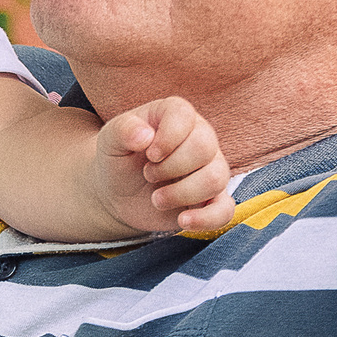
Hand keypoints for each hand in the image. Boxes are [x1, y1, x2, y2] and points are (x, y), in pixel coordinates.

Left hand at [97, 96, 235, 234]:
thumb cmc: (119, 158)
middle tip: (148, 175)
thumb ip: (123, 130)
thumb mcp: (110, 140)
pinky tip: (183, 221)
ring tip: (157, 199)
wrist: (119, 193)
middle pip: (204, 148)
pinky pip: (226, 210)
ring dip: (181, 193)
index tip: (148, 155)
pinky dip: (206, 219)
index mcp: (176, 115)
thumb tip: (145, 136)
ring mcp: (211, 168)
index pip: (184, 115)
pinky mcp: (213, 199)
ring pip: (216, 179)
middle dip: (170, 168)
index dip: (166, 137)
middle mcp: (201, 137)